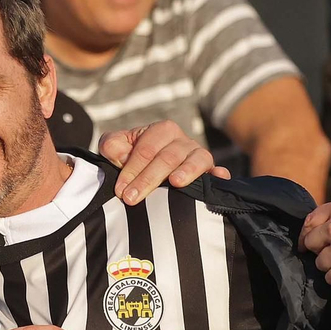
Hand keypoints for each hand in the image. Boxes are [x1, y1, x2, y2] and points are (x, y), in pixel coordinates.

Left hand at [98, 119, 229, 205]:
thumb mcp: (116, 146)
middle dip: (148, 179)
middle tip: (132, 198)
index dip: (132, 170)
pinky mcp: (209, 170)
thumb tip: (121, 156)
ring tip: (175, 183)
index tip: (120, 190)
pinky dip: (218, 174)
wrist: (149, 164)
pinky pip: (216, 170)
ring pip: (195, 160)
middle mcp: (182, 140)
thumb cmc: (130, 155)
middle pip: (167, 158)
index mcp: (161, 131)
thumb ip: (112, 145)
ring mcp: (197, 155)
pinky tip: (218, 177)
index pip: (146, 150)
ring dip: (187, 171)